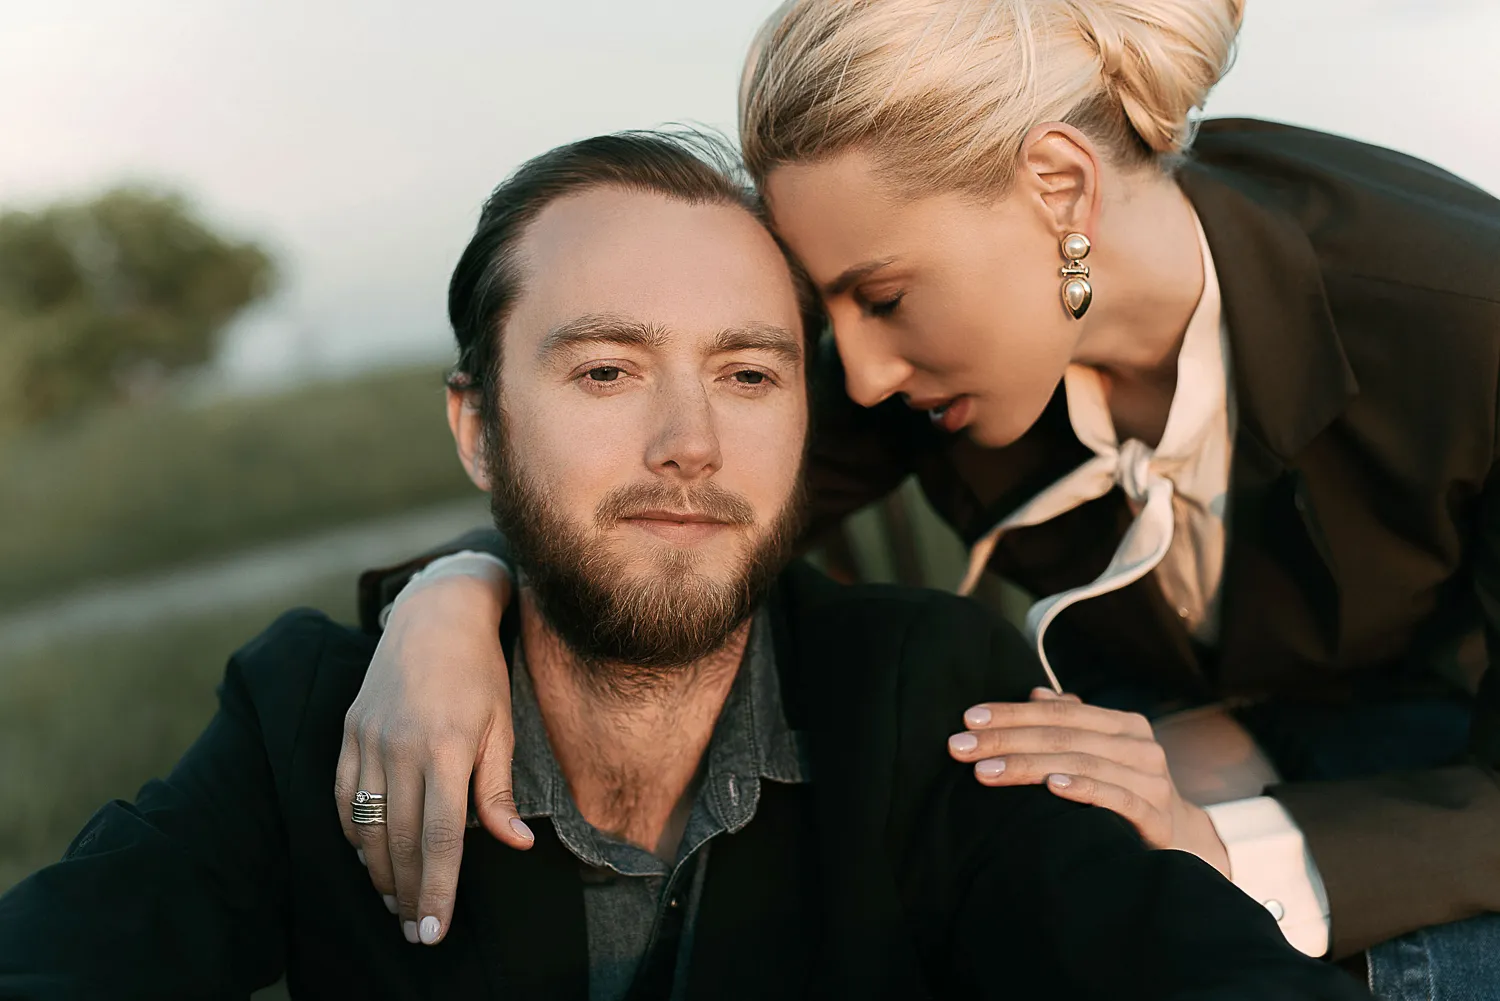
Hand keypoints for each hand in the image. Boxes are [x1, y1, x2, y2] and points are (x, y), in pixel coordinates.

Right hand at [333, 568, 531, 946]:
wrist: (435, 616)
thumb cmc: (479, 673)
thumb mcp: (500, 727)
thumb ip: (498, 790)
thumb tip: (516, 844)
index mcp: (444, 749)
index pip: (440, 837)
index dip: (437, 889)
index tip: (435, 930)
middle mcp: (399, 748)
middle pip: (400, 840)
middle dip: (409, 893)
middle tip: (417, 930)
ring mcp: (367, 740)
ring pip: (366, 826)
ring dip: (379, 872)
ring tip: (396, 903)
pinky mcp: (348, 733)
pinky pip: (342, 797)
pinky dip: (353, 833)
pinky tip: (368, 856)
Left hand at [946, 687, 1229, 876]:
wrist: (1177, 840)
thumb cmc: (1123, 789)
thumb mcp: (1098, 752)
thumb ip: (1070, 723)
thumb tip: (1037, 694)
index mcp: (1123, 725)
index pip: (1058, 712)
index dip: (1011, 712)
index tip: (968, 719)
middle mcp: (1140, 747)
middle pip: (1062, 736)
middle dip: (1006, 739)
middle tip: (960, 747)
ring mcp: (1152, 781)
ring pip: (1082, 763)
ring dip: (1028, 766)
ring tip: (985, 772)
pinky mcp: (1156, 817)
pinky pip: (1117, 798)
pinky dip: (1084, 789)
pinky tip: (1052, 787)